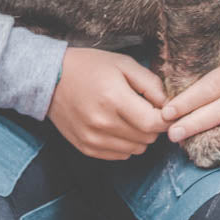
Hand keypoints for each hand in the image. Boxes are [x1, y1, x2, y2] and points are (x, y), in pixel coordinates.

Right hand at [47, 47, 167, 158]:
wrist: (51, 79)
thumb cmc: (90, 67)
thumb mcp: (123, 64)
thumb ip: (150, 83)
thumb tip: (168, 105)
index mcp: (114, 99)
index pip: (153, 123)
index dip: (165, 118)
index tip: (165, 109)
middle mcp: (103, 123)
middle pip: (147, 138)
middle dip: (153, 125)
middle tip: (145, 108)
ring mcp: (93, 138)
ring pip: (136, 149)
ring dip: (140, 135)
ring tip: (130, 115)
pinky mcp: (86, 148)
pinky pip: (120, 155)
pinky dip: (126, 143)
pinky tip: (118, 125)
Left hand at [162, 18, 219, 142]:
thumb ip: (211, 64)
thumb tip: (180, 80)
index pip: (209, 90)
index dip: (187, 103)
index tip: (167, 113)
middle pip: (218, 113)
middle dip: (192, 125)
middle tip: (170, 135)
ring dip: (208, 128)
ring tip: (185, 133)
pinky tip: (212, 129)